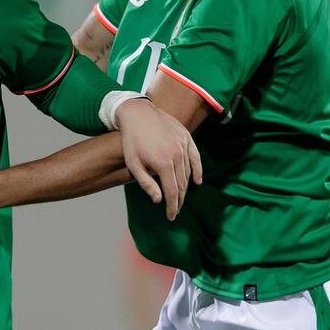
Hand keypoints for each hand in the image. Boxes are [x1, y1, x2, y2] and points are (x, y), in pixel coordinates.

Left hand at [116, 98, 201, 220]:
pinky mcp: (186, 137)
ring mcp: (184, 145)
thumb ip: (146, 183)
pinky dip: (198, 170)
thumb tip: (159, 200)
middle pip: (182, 184)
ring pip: (188, 172)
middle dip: (178, 200)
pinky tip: (197, 181)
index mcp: (163, 164)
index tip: (170, 216)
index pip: (172, 192)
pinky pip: (196, 157)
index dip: (172, 206)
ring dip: (185, 187)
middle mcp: (177, 155)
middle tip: (175, 210)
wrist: (137, 113)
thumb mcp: (133, 163)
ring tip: (179, 197)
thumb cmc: (131, 140)